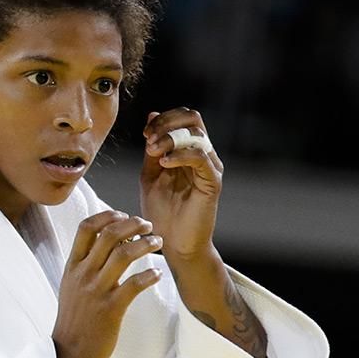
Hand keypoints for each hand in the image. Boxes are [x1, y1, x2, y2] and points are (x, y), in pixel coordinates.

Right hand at [53, 210, 163, 357]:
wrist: (68, 353)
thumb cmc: (74, 320)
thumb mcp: (71, 286)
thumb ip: (84, 265)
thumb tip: (105, 244)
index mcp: (72, 266)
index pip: (86, 228)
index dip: (107, 216)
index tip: (123, 214)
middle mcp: (83, 274)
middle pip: (108, 235)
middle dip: (132, 224)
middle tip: (147, 224)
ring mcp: (96, 291)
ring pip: (123, 255)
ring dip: (144, 244)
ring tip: (157, 241)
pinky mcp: (111, 309)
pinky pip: (134, 285)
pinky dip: (149, 275)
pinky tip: (158, 274)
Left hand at [140, 107, 224, 259]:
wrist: (173, 242)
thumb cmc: (162, 211)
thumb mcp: (150, 173)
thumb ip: (152, 147)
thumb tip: (152, 115)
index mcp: (189, 150)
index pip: (184, 118)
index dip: (163, 119)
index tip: (145, 134)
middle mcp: (204, 155)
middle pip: (193, 118)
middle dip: (167, 123)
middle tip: (149, 139)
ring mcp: (210, 167)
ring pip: (197, 134)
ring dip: (171, 138)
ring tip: (153, 152)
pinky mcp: (212, 182)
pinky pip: (200, 157)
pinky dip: (180, 155)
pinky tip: (164, 163)